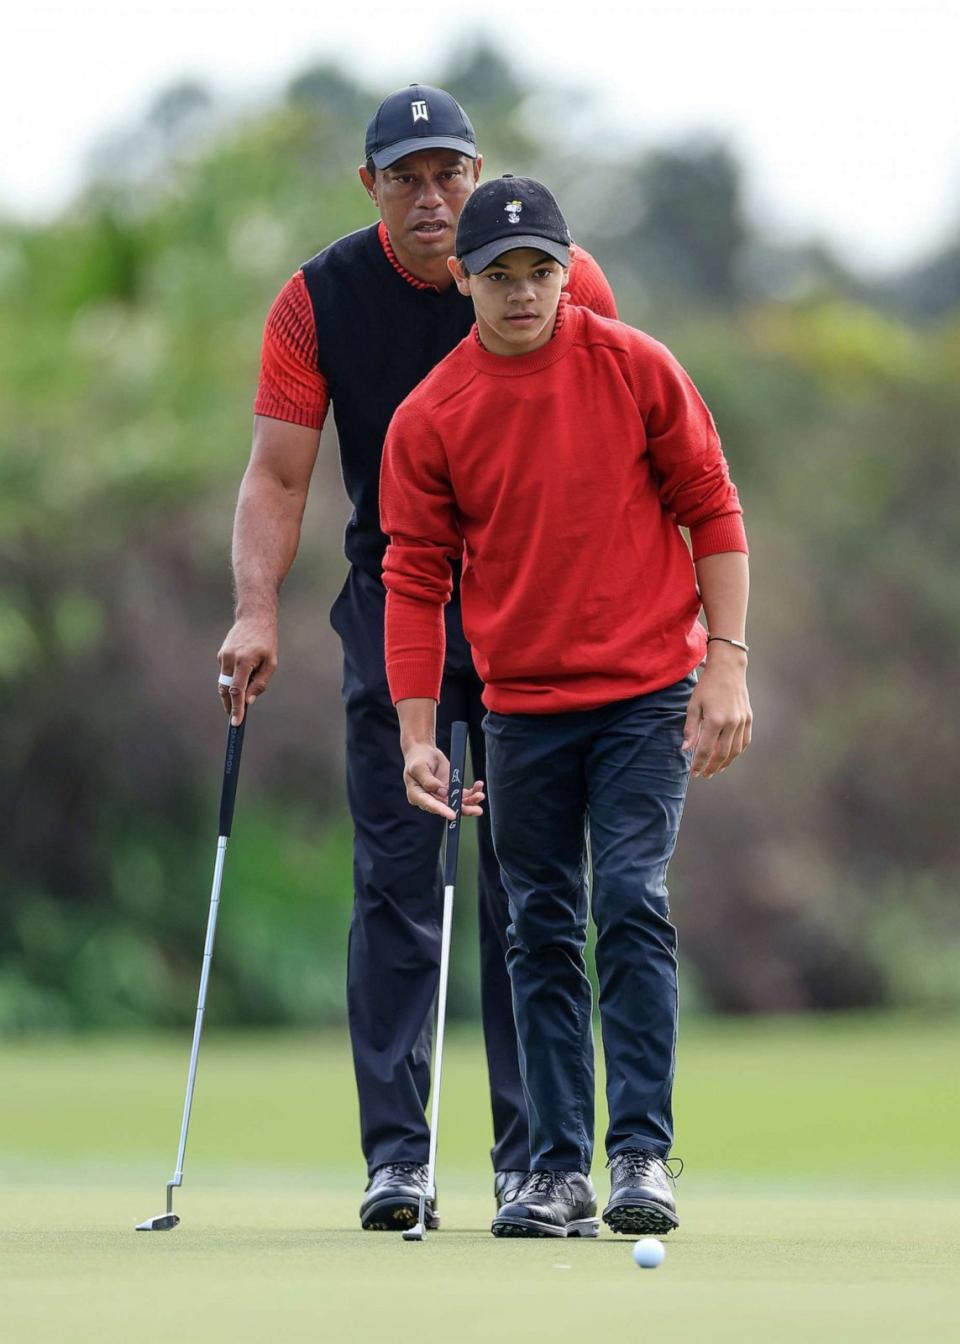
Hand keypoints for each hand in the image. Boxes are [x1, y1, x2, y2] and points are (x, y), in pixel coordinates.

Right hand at [217, 612, 278, 724]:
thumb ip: (260, 683)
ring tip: (238, 703)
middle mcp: (230, 658)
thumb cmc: (266, 641)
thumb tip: (249, 700)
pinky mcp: (221, 654)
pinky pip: (224, 673)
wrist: (254, 618)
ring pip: (223, 683)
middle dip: (229, 705)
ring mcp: (223, 656)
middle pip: (225, 690)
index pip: (237, 691)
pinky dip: (230, 681)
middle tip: (234, 717)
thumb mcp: (270, 662)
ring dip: (229, 694)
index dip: (236, 708)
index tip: (235, 722)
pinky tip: (240, 679)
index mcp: (244, 661)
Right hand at [402, 742, 485, 819]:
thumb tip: (440, 791)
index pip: (430, 805)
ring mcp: (442, 795)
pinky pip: (463, 794)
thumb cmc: (417, 759)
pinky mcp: (450, 789)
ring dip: (471, 801)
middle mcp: (431, 798)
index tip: (453, 815)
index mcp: (417, 796)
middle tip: (477, 810)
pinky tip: (478, 786)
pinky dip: (472, 791)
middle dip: (463, 809)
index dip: (442, 811)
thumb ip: (427, 779)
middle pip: (447, 807)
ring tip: (480, 795)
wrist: (423, 751)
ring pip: (457, 803)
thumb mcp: (418, 767)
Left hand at [682, 646, 752, 779]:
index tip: (693, 773)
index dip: (699, 763)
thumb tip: (686, 749)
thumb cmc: (707, 686)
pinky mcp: (749, 718)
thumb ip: (690, 728)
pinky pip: (744, 741)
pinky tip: (729, 756)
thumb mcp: (693, 705)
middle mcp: (731, 723)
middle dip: (712, 767)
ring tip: (715, 770)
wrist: (728, 669)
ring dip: (725, 763)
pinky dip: (737, 752)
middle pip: (722, 754)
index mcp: (715, 720)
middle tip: (703, 775)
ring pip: (735, 750)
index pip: (706, 749)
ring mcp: (742, 721)